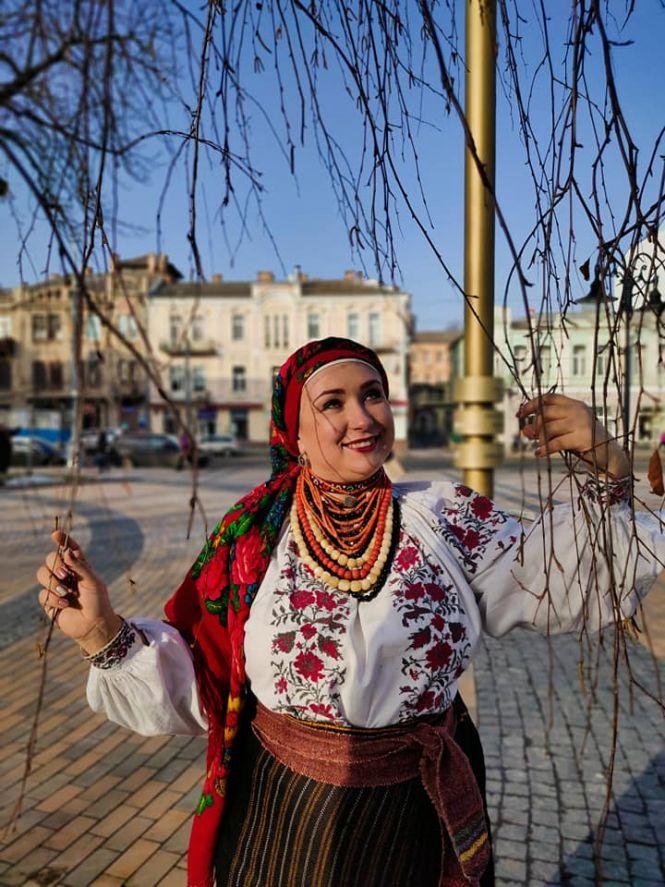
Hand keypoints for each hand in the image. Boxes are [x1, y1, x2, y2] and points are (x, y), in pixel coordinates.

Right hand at [36, 531, 121, 654]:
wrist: (94, 625)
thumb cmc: (98, 602)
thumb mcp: (93, 582)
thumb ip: (80, 567)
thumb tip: (67, 552)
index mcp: (79, 566)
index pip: (69, 549)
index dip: (62, 540)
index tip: (55, 535)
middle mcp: (66, 574)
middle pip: (50, 559)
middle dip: (55, 564)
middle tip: (65, 575)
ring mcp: (56, 587)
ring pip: (41, 574)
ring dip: (52, 582)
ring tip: (66, 593)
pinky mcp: (49, 601)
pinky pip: (42, 594)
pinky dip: (53, 598)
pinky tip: (65, 604)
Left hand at [517, 393, 629, 478]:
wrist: (608, 455)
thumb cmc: (583, 441)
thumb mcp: (563, 432)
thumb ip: (545, 429)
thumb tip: (524, 430)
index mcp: (574, 404)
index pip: (548, 398)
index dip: (531, 404)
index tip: (520, 414)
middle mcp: (578, 410)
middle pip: (546, 413)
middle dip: (535, 425)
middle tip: (531, 436)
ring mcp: (582, 422)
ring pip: (549, 428)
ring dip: (540, 439)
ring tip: (540, 446)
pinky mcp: (583, 437)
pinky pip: (556, 442)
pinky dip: (545, 449)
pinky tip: (539, 453)